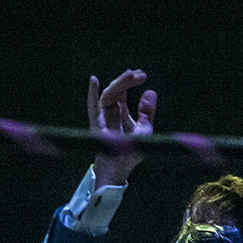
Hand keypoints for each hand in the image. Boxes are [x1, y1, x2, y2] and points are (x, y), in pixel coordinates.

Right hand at [87, 69, 157, 186]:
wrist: (121, 168)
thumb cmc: (131, 152)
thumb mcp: (145, 130)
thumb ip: (147, 112)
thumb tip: (151, 91)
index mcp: (120, 113)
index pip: (123, 92)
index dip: (130, 82)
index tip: (142, 75)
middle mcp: (109, 113)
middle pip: (116, 91)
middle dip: (127, 81)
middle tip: (139, 74)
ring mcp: (102, 117)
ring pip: (108, 95)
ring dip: (119, 84)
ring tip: (129, 75)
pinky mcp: (97, 124)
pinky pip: (92, 107)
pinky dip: (92, 94)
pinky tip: (94, 80)